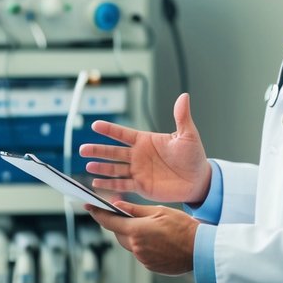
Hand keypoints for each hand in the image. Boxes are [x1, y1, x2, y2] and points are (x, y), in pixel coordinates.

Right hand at [81, 93, 210, 204]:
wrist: (198, 180)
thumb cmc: (193, 156)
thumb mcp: (187, 135)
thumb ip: (181, 116)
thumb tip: (184, 96)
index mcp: (145, 141)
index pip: (123, 134)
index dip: (110, 130)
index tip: (95, 125)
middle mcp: (138, 155)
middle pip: (113, 152)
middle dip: (98, 150)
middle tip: (83, 149)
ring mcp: (138, 171)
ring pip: (114, 168)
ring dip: (101, 167)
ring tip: (88, 166)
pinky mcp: (141, 186)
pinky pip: (122, 185)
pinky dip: (109, 184)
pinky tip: (97, 182)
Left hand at [84, 201, 198, 274]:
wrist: (201, 250)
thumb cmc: (183, 228)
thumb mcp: (159, 212)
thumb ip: (136, 210)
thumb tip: (118, 206)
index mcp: (136, 231)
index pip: (109, 222)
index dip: (97, 214)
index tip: (89, 208)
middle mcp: (136, 247)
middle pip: (118, 234)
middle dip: (120, 225)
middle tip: (127, 216)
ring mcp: (143, 259)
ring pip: (130, 244)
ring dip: (133, 236)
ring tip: (150, 228)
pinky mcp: (150, 266)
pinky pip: (140, 253)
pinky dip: (143, 246)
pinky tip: (158, 240)